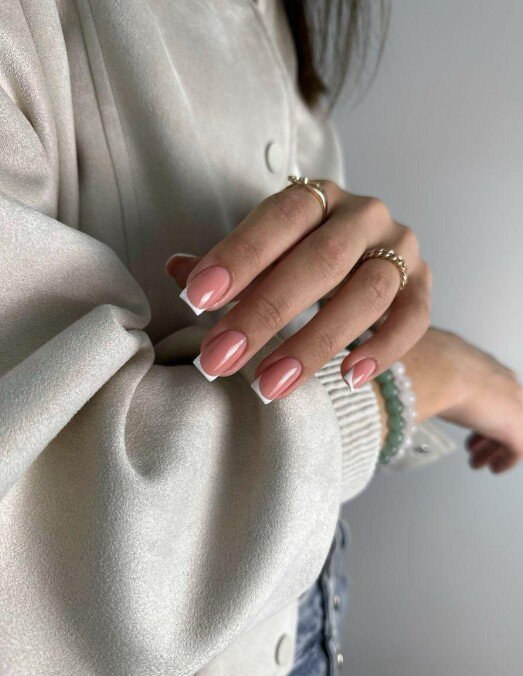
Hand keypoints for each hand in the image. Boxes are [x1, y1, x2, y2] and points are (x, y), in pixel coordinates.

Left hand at [166, 181, 430, 401]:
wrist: (376, 266)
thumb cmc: (306, 259)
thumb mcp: (270, 254)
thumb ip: (231, 265)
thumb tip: (176, 270)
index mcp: (318, 198)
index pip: (278, 219)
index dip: (239, 257)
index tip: (196, 299)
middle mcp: (363, 215)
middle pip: (320, 260)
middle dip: (265, 313)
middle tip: (219, 359)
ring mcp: (400, 249)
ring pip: (367, 293)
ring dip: (315, 343)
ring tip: (269, 384)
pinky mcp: (423, 286)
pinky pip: (413, 318)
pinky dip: (383, 348)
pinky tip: (349, 377)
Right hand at [402, 328, 522, 473]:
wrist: (433, 368)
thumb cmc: (418, 361)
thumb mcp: (410, 360)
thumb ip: (410, 372)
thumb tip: (384, 377)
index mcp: (477, 361)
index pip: (485, 385)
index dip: (475, 406)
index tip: (466, 418)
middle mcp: (499, 378)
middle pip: (502, 407)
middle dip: (486, 427)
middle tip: (474, 444)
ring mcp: (511, 401)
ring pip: (511, 427)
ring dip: (492, 446)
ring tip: (479, 460)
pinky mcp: (514, 425)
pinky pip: (517, 449)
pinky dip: (504, 460)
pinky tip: (492, 468)